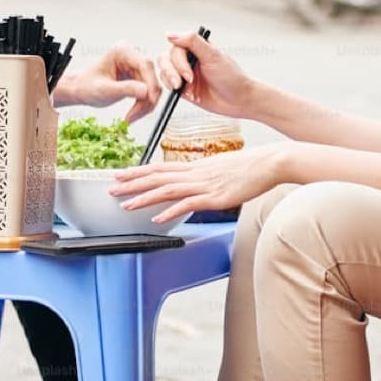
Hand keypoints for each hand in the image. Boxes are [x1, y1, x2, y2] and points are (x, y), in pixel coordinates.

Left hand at [56, 42, 160, 122]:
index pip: (145, 64)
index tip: (150, 100)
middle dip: (147, 98)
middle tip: (136, 114)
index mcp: (122, 51)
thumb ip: (125, 89)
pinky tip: (134, 113)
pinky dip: (143, 105)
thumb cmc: (86, 86)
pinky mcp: (137, 77)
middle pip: (151, 77)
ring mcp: (135, 66)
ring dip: (145, 104)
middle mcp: (131, 56)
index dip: (151, 83)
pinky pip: (148, 92)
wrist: (80, 91)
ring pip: (152, 87)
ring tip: (132, 117)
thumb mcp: (104, 90)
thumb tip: (146, 91)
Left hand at [110, 145, 285, 223]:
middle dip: (132, 183)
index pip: (160, 167)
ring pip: (166, 190)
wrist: (269, 163)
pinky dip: (169, 211)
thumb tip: (196, 185)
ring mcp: (203, 185)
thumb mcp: (221, 169)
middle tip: (112, 188)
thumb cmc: (249, 167)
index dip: (139, 171)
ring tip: (125, 205)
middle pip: (157, 177)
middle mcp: (195, 173)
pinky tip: (156, 218)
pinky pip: (187, 204)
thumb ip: (206, 177)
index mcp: (196, 166)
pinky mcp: (214, 197)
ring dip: (144, 198)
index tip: (121, 174)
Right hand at [159, 30, 258, 118]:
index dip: (179, 61)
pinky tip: (192, 95)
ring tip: (189, 90)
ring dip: (174, 82)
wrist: (239, 100)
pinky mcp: (184, 89)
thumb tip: (171, 34)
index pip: (175, 47)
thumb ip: (192, 42)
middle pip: (165, 60)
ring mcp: (185, 74)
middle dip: (173, 73)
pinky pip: (169, 87)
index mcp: (196, 47)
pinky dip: (177, 93)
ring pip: (164, 73)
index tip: (188, 73)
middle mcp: (188, 59)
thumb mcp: (213, 55)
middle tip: (187, 81)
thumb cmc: (232, 77)